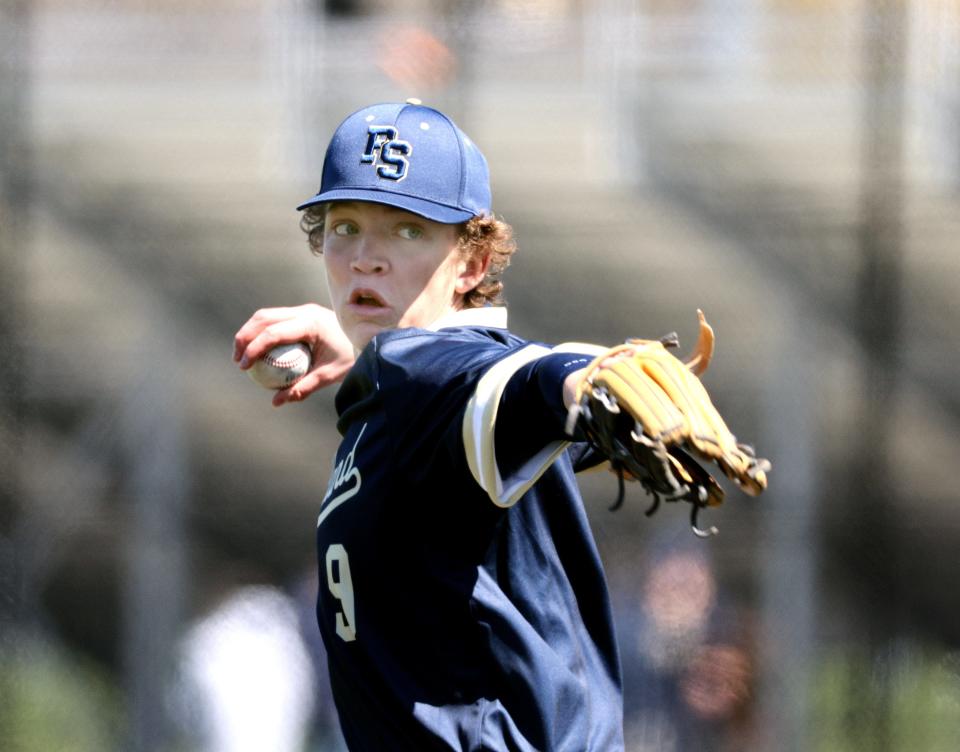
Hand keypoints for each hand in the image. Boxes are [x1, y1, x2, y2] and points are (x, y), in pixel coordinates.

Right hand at [233, 304, 355, 405]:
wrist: (369, 339)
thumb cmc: (351, 358)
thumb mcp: (328, 376)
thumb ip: (303, 388)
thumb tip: (276, 402)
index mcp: (311, 323)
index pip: (274, 332)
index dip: (254, 348)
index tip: (244, 366)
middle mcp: (305, 311)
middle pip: (264, 318)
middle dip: (245, 337)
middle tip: (238, 360)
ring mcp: (304, 309)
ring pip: (267, 315)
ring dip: (250, 331)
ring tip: (242, 354)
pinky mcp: (304, 313)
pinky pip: (276, 319)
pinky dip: (263, 331)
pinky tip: (258, 350)